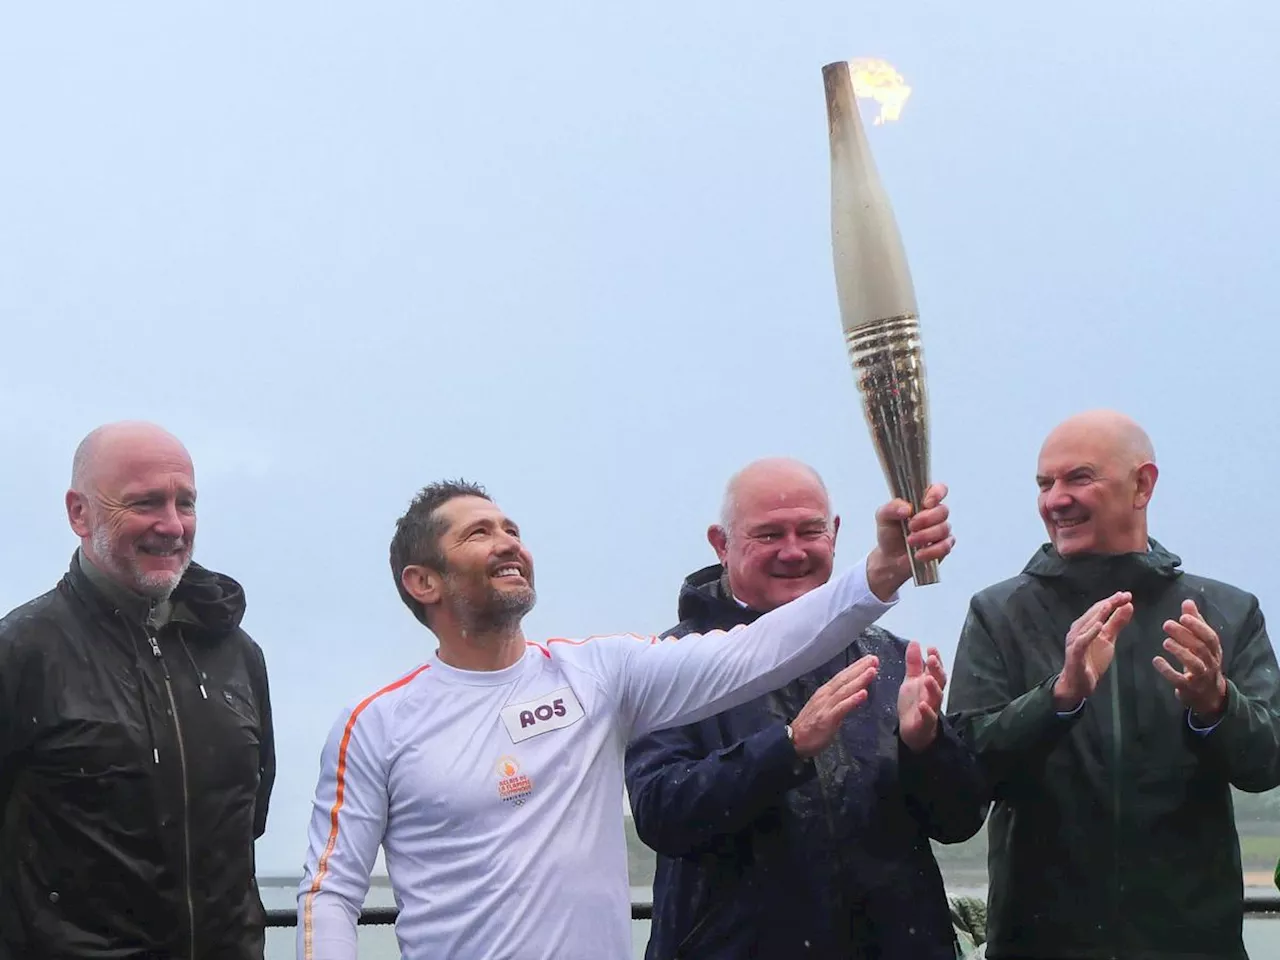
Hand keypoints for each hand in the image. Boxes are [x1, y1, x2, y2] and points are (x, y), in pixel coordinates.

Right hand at [789, 654, 879, 758]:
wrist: (793, 741)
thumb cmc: (809, 726)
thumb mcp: (824, 708)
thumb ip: (837, 700)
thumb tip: (852, 694)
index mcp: (825, 692)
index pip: (842, 676)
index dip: (856, 667)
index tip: (869, 660)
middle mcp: (825, 695)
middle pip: (845, 679)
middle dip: (860, 668)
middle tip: (874, 659)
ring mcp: (826, 706)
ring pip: (845, 690)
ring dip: (859, 680)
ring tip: (872, 671)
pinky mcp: (827, 718)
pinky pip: (842, 707)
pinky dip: (853, 699)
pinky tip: (864, 694)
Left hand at [866, 483, 954, 600]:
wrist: (889, 558)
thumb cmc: (889, 533)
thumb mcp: (883, 517)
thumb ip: (892, 507)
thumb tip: (907, 508)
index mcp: (922, 501)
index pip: (939, 489)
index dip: (937, 494)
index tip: (926, 503)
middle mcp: (934, 514)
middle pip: (943, 510)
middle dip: (926, 519)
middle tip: (911, 526)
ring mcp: (941, 530)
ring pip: (944, 528)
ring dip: (926, 536)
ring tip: (910, 541)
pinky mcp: (943, 546)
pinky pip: (946, 546)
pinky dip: (931, 551)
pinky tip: (919, 554)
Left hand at [898, 641, 946, 751]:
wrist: (912, 731)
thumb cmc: (914, 703)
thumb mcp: (911, 681)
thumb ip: (914, 663)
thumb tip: (915, 642)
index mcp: (930, 684)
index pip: (936, 670)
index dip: (935, 659)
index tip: (931, 648)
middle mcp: (933, 695)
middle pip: (939, 681)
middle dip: (936, 670)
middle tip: (932, 659)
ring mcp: (931, 709)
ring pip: (936, 698)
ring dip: (933, 688)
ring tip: (928, 678)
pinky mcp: (925, 723)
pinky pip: (928, 717)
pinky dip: (926, 711)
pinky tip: (922, 704)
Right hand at [1052, 592, 1132, 708]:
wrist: (1078, 684)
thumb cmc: (1091, 660)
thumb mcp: (1108, 640)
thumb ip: (1116, 623)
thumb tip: (1128, 606)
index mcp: (1086, 626)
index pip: (1100, 610)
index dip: (1113, 601)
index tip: (1127, 595)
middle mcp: (1078, 631)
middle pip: (1093, 614)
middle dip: (1108, 603)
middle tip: (1123, 595)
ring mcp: (1075, 642)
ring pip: (1086, 624)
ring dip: (1098, 614)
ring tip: (1110, 605)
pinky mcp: (1075, 654)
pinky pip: (1082, 641)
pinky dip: (1089, 633)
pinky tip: (1099, 626)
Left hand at [1153, 600, 1227, 719]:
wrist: (1209, 695)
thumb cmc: (1203, 663)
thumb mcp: (1202, 644)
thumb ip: (1195, 623)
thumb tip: (1188, 602)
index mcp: (1214, 651)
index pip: (1210, 637)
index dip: (1198, 626)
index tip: (1183, 616)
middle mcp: (1211, 663)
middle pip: (1201, 648)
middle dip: (1185, 635)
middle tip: (1167, 624)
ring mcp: (1201, 677)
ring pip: (1195, 665)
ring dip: (1180, 652)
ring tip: (1165, 641)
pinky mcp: (1189, 688)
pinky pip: (1179, 680)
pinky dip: (1168, 670)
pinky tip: (1156, 660)